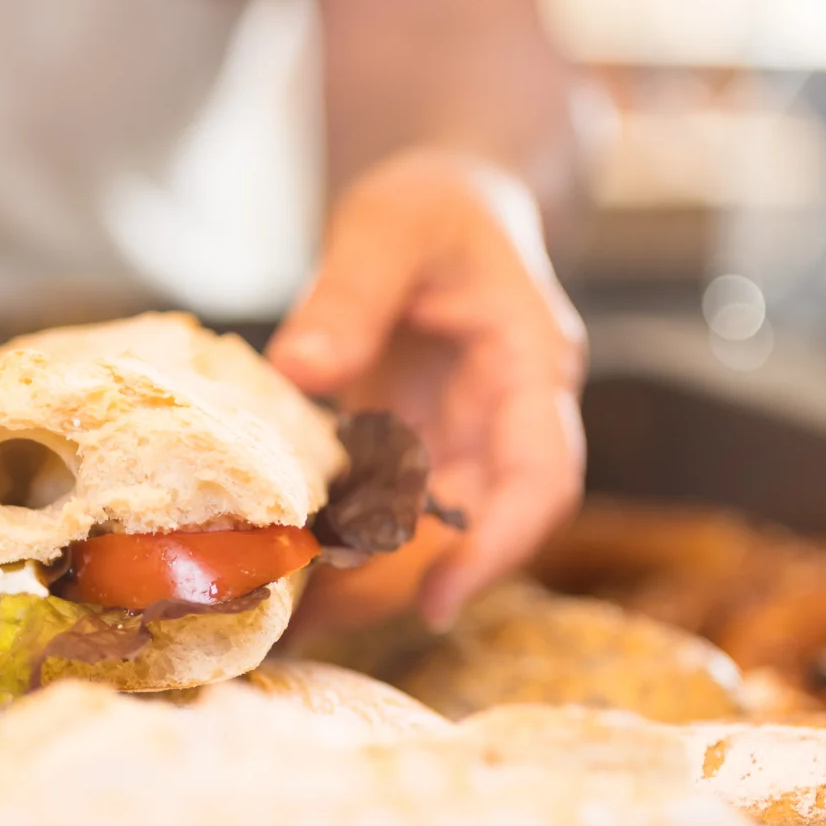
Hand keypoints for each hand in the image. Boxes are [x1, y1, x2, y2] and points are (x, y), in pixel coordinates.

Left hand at [270, 149, 585, 624]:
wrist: (441, 203)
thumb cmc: (432, 203)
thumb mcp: (388, 224)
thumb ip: (349, 292)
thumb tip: (300, 370)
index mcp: (531, 364)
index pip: (543, 478)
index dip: (499, 546)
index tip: (436, 601)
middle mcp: (508, 420)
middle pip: (479, 528)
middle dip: (403, 581)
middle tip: (317, 621)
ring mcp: (463, 442)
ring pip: (429, 535)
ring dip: (366, 578)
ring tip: (288, 617)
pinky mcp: (418, 452)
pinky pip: (387, 513)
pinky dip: (341, 541)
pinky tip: (282, 570)